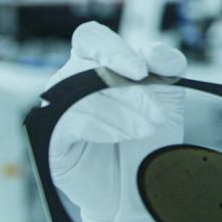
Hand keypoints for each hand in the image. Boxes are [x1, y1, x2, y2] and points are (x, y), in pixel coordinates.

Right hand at [45, 22, 185, 221]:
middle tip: (158, 115)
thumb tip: (152, 50)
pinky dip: (101, 127)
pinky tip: (121, 137)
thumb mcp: (169, 95)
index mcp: (98, 62)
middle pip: (91, 67)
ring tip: (147, 130)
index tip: (143, 72)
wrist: (142, 184)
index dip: (114, 50)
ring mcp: (59, 106)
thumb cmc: (152, 135)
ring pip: (83, 94)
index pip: (92, 37)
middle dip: (131, 91)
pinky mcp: (52, 136)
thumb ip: (168, 63)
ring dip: (123, 113)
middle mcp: (73, 79)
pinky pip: (69, 121)